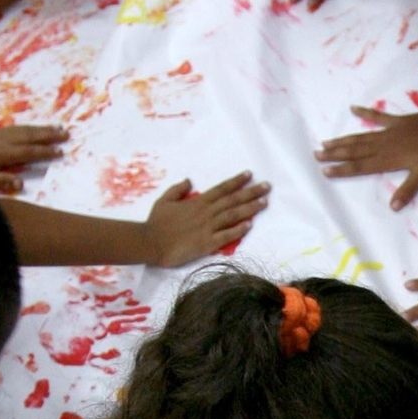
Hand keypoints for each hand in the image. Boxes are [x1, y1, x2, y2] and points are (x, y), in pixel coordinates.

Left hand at [0, 125, 68, 192]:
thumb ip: (1, 181)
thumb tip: (21, 182)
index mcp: (4, 153)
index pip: (29, 152)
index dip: (45, 151)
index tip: (60, 151)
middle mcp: (5, 141)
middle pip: (31, 136)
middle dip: (49, 135)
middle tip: (66, 134)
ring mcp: (1, 134)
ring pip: (26, 130)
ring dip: (43, 129)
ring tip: (58, 128)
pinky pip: (18, 127)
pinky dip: (31, 127)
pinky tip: (37, 128)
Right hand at [143, 173, 271, 266]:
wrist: (150, 243)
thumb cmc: (156, 223)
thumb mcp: (165, 200)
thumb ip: (178, 189)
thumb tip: (189, 180)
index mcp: (197, 202)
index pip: (221, 189)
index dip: (237, 181)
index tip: (250, 175)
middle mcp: (206, 212)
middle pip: (232, 200)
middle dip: (251, 192)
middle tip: (267, 186)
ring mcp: (207, 228)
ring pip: (232, 215)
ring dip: (250, 208)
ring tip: (264, 202)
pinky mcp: (206, 243)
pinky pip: (226, 236)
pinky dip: (238, 230)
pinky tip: (250, 225)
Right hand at [316, 105, 417, 210]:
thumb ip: (408, 190)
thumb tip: (393, 207)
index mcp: (387, 160)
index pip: (360, 167)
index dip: (342, 169)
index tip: (325, 171)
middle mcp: (382, 146)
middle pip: (354, 151)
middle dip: (334, 154)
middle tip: (316, 154)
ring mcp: (387, 132)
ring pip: (360, 137)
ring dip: (342, 140)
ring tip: (325, 142)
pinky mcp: (395, 121)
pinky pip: (376, 117)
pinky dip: (364, 113)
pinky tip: (353, 109)